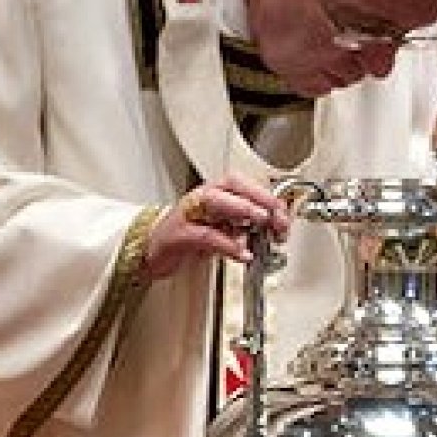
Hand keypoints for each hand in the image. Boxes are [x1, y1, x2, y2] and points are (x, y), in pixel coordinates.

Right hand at [141, 174, 289, 281]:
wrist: (153, 249)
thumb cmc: (189, 235)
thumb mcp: (222, 227)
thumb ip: (247, 224)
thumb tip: (277, 225)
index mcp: (215, 192)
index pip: (243, 183)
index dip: (265, 193)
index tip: (284, 210)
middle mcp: (202, 197)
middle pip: (231, 185)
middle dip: (258, 197)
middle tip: (276, 215)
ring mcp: (188, 213)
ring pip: (215, 201)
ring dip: (242, 209)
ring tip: (262, 221)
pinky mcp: (178, 235)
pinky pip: (204, 235)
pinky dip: (227, 244)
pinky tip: (242, 253)